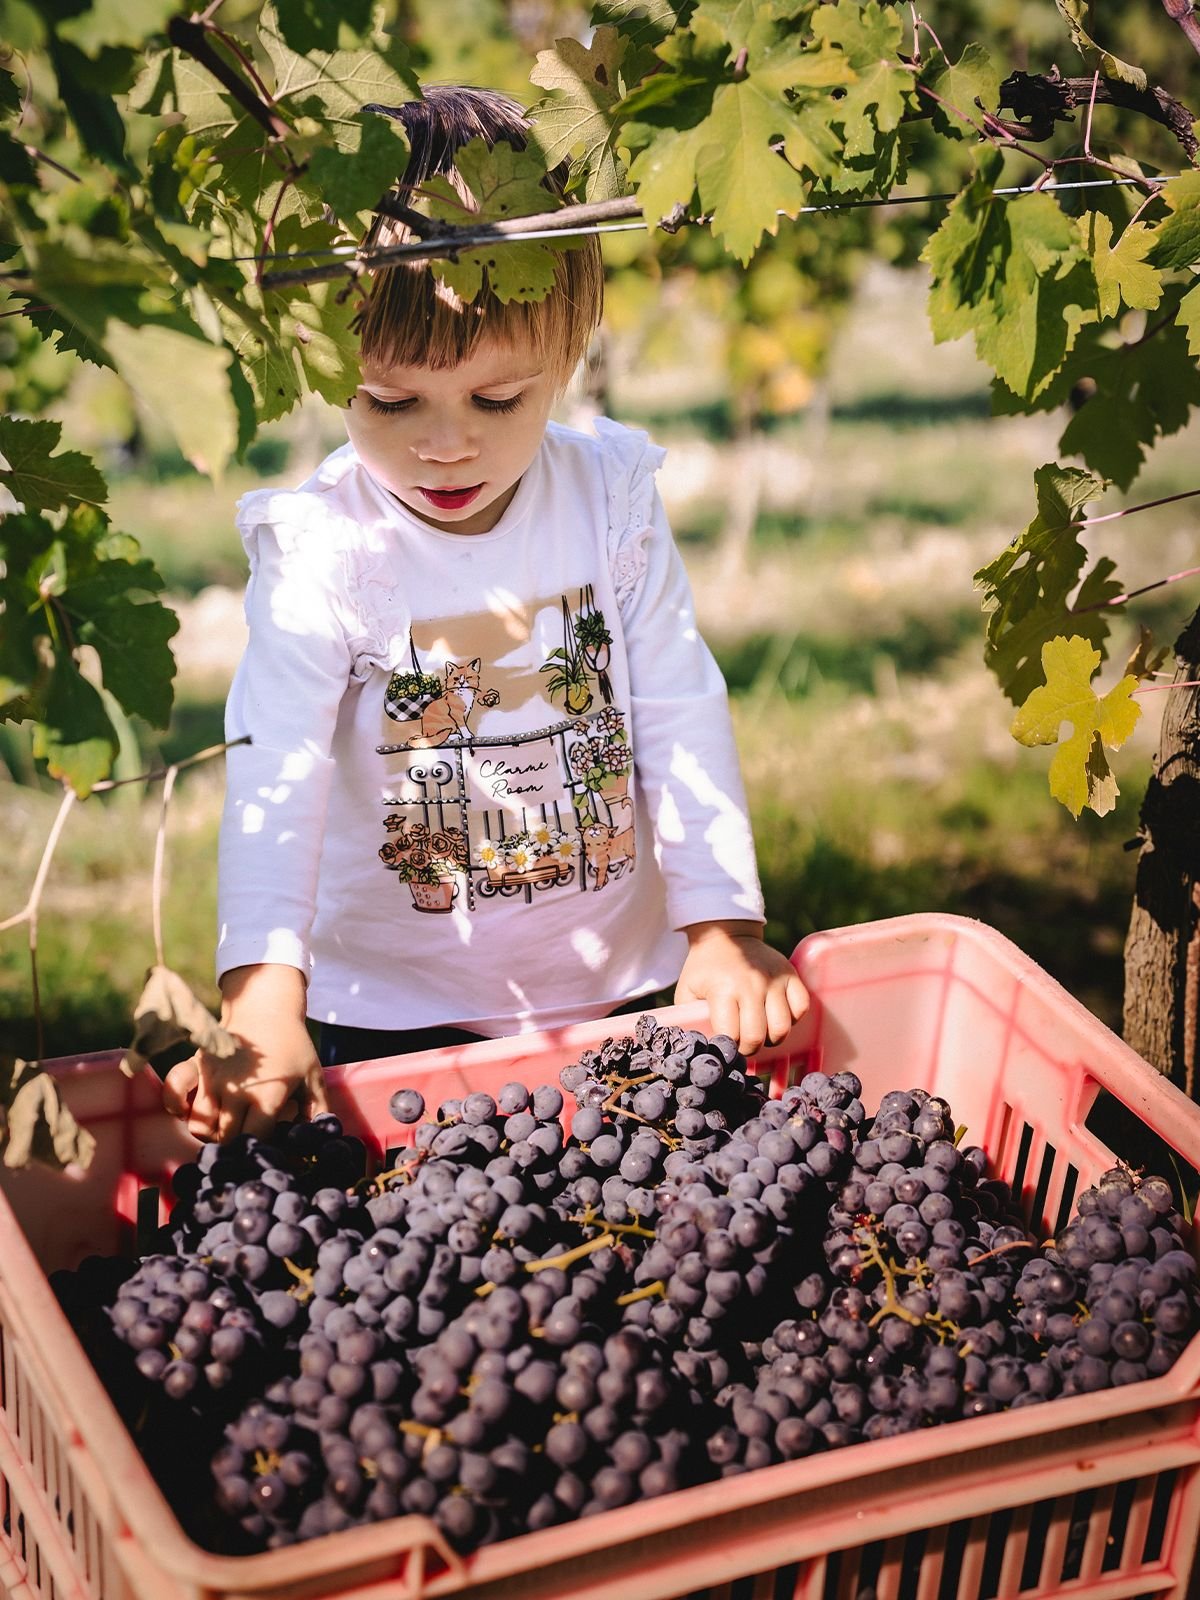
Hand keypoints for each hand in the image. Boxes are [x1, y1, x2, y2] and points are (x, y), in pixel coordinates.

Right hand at [162, 964, 328, 1142]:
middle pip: (225, 1138)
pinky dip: (177, 1107)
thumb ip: (318, 1109)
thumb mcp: (312, 1075)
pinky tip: (190, 1109)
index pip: (254, 1140)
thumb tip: (321, 1136)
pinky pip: (173, 1094)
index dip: (260, 1148)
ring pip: (199, 1126)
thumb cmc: (292, 1046)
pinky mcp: (195, 1066)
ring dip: (209, 1132)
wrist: (266, 1008)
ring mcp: (211, 1079)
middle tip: (246, 1138)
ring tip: (224, 1126)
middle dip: (236, 1144)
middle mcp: (235, 1092)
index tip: (267, 1145)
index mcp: (265, 1097)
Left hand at [675, 920, 808, 1056]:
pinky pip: (801, 1007)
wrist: (725, 936)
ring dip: (772, 1037)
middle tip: (743, 1042)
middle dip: (749, 1047)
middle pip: (757, 1036)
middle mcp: (751, 984)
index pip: (731, 1035)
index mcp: (723, 989)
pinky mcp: (790, 974)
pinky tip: (776, 1016)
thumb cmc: (704, 970)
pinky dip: (792, 1018)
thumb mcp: (686, 991)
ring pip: (782, 1027)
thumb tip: (700, 1045)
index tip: (725, 1041)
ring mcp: (773, 979)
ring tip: (762, 1031)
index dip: (727, 1045)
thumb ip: (690, 1019)